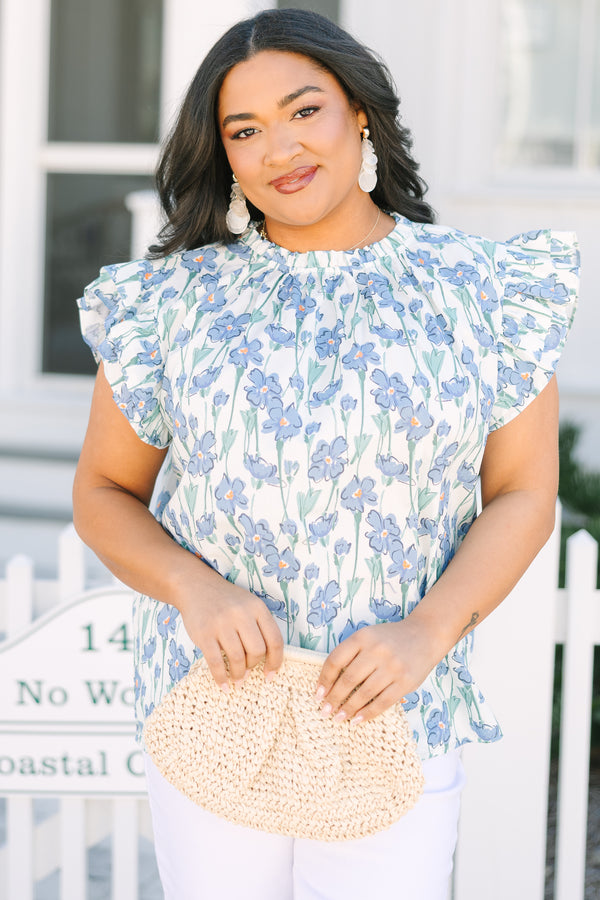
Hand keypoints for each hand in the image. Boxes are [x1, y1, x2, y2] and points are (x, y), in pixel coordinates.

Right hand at [174, 577, 283, 689]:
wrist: (196, 587)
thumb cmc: (227, 601)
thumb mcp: (249, 605)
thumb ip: (259, 627)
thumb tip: (266, 663)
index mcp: (257, 608)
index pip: (275, 640)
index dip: (275, 662)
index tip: (270, 674)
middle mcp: (241, 614)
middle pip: (257, 651)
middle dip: (254, 665)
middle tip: (248, 671)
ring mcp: (222, 624)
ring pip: (237, 658)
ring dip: (238, 674)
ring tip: (237, 679)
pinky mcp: (204, 634)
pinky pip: (216, 662)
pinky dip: (221, 677)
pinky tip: (223, 684)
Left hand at [315, 618, 439, 723]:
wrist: (425, 635)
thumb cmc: (390, 639)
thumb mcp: (368, 636)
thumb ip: (351, 653)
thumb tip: (329, 683)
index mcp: (363, 637)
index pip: (336, 660)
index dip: (324, 679)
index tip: (318, 694)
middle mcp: (377, 650)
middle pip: (348, 679)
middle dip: (334, 698)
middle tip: (325, 711)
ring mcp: (392, 667)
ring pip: (364, 693)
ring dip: (349, 708)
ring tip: (339, 718)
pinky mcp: (405, 682)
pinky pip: (383, 702)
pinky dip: (368, 713)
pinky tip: (358, 719)